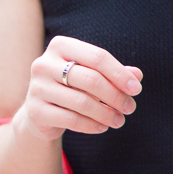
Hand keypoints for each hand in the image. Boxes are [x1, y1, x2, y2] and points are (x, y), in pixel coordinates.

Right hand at [19, 35, 141, 140]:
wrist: (40, 111)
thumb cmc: (71, 87)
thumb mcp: (92, 75)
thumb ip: (114, 73)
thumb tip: (137, 76)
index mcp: (60, 46)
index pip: (97, 57)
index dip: (120, 74)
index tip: (136, 89)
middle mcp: (44, 63)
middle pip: (91, 79)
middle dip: (115, 96)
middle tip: (130, 108)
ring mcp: (37, 87)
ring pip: (82, 102)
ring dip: (106, 113)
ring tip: (119, 120)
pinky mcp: (35, 110)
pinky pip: (71, 119)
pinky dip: (92, 125)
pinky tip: (102, 127)